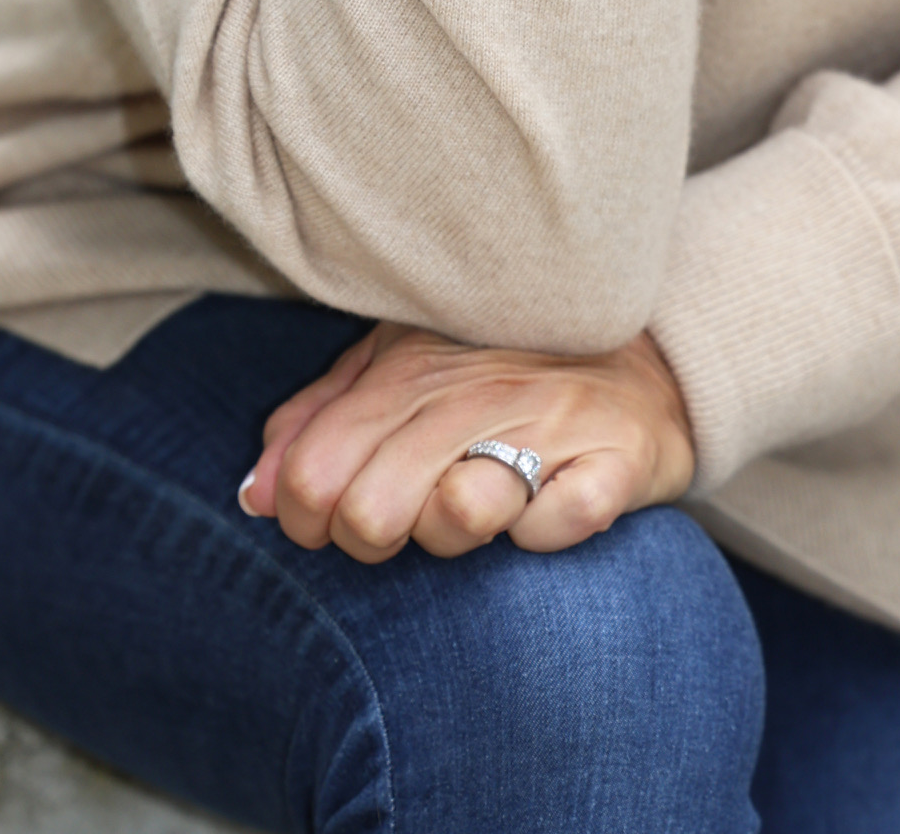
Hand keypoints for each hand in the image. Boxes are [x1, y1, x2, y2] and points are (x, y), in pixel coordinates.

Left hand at [238, 321, 695, 562]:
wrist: (646, 356)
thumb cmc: (499, 371)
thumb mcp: (400, 369)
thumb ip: (320, 422)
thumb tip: (253, 495)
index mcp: (411, 368)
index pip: (314, 471)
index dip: (305, 521)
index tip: (331, 523)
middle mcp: (474, 390)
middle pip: (371, 511)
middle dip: (373, 542)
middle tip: (405, 525)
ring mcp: (548, 423)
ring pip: (459, 517)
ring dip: (457, 536)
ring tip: (478, 506)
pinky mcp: (614, 460)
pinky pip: (557, 524)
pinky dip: (546, 534)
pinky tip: (549, 509)